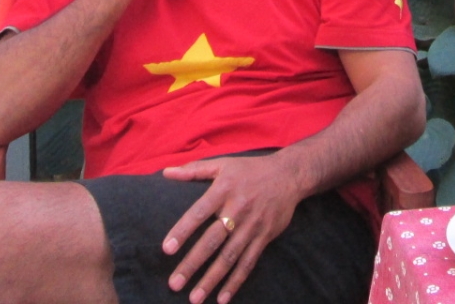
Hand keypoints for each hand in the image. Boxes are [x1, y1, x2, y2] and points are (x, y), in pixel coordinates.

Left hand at [160, 154, 304, 303]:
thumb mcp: (223, 164)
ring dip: (212, 279)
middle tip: (174, 283)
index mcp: (223, 190)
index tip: (167, 249)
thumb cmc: (250, 169)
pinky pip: (248, 263)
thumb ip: (194, 170)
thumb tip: (165, 172)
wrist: (288, 175)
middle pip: (212, 241)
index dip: (183, 231)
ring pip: (229, 257)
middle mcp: (237, 209)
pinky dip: (236, 282)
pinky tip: (223, 298)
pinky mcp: (264, 237)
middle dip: (192, 263)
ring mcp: (252, 226)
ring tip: (195, 298)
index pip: (199, 213)